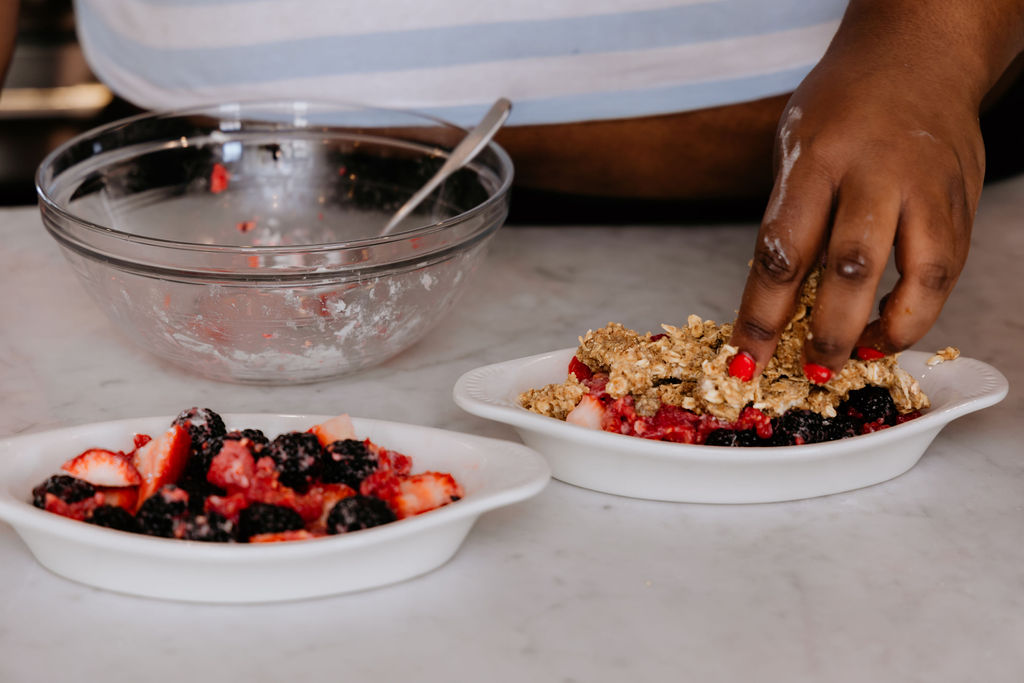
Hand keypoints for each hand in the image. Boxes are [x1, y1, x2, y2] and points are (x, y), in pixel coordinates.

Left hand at [729, 32, 985, 380]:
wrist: (917, 57)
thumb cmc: (840, 110)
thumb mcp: (795, 153)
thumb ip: (791, 223)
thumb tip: (775, 306)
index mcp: (816, 161)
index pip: (782, 251)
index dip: (761, 315)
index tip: (746, 357)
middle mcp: (875, 173)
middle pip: (851, 267)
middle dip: (827, 332)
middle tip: (811, 369)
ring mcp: (927, 187)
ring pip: (919, 274)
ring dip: (886, 330)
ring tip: (858, 355)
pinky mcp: (961, 202)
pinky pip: (945, 270)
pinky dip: (919, 309)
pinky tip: (890, 326)